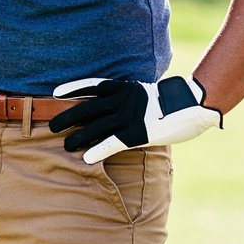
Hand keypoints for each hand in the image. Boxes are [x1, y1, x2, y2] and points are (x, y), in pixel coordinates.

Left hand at [48, 75, 222, 163]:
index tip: (56, 94)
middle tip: (52, 126)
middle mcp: (123, 100)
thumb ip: (124, 97)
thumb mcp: (142, 92)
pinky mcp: (138, 133)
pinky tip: (86, 158)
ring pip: (97, 127)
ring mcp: (130, 116)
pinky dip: (98, 150)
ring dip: (79, 137)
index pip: (92, 85)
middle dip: (68, 117)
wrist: (192, 106)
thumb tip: (106, 104)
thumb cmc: (167, 102)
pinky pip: (113, 142)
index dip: (73, 89)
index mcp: (123, 87)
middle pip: (88, 108)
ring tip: (64, 146)